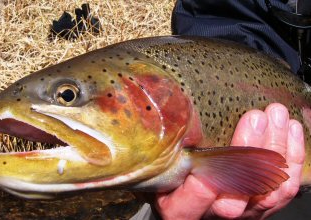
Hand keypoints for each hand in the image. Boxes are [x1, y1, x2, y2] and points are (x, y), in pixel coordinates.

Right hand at [155, 103, 304, 218]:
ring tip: (276, 115)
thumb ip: (166, 157)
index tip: (209, 153)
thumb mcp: (160, 169)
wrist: (191, 200)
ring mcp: (242, 213)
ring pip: (268, 190)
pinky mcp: (262, 206)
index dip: (202, 183)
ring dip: (276, 149)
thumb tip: (176, 120)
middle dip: (250, 153)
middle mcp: (213, 216)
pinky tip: (290, 130)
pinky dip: (292, 158)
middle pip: (237, 196)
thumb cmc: (172, 180)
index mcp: (180, 210)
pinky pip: (285, 189)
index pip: (192, 201)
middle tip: (255, 118)